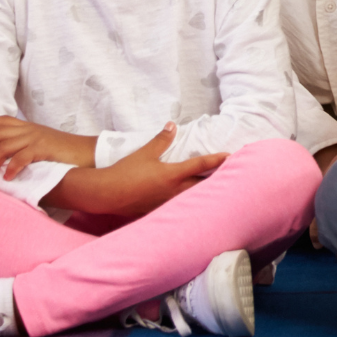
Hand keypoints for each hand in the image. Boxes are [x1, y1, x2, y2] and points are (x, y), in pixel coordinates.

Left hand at [0, 117, 96, 181]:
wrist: (88, 152)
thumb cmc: (65, 152)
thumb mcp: (43, 143)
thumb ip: (26, 145)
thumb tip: (6, 158)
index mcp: (30, 127)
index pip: (4, 120)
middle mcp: (31, 129)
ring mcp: (37, 137)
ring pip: (4, 146)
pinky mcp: (43, 148)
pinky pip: (20, 157)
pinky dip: (11, 168)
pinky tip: (8, 177)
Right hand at [92, 123, 227, 217]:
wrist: (105, 194)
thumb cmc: (124, 172)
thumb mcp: (144, 153)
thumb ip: (161, 139)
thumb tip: (172, 125)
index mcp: (172, 174)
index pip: (200, 165)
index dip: (216, 160)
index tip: (230, 156)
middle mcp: (173, 190)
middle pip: (201, 186)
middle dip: (216, 181)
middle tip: (230, 175)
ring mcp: (165, 203)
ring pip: (190, 198)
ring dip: (202, 193)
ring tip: (215, 190)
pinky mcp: (156, 211)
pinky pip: (176, 207)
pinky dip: (186, 203)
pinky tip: (190, 204)